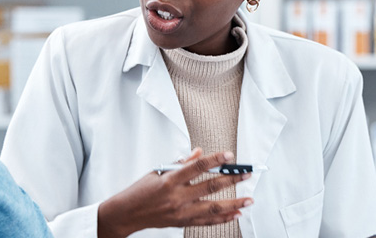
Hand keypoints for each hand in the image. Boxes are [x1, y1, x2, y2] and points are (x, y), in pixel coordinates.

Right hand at [97, 149, 253, 237]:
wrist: (127, 214)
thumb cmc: (140, 191)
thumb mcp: (158, 171)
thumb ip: (181, 162)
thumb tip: (199, 153)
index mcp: (170, 180)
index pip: (197, 167)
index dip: (215, 160)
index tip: (229, 155)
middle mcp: (177, 197)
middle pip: (210, 187)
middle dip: (231, 180)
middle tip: (246, 174)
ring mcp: (181, 212)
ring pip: (213, 208)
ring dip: (234, 203)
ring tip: (248, 199)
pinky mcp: (182, 222)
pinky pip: (207, 221)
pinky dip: (223, 218)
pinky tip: (235, 213)